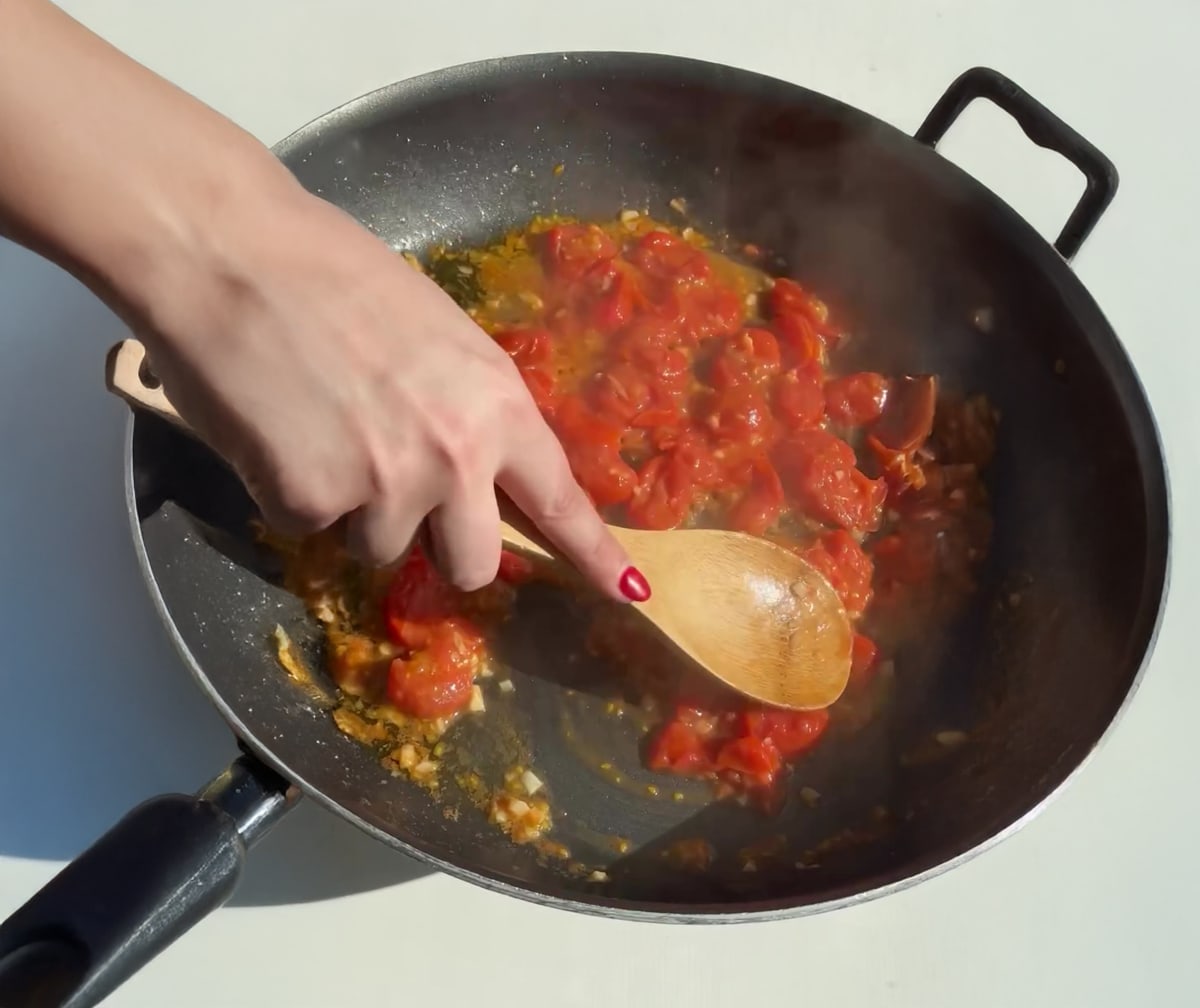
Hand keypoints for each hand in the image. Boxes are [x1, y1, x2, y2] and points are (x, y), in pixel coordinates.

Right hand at [135, 184, 642, 599]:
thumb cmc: (332, 274)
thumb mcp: (438, 336)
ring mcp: (385, 485)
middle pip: (474, 564)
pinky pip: (307, 526)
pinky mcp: (310, 501)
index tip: (629, 592)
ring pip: (380, 549)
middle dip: (439, 542)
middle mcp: (455, 457)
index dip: (593, 554)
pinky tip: (275, 429)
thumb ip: (469, 410)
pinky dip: (289, 491)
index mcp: (498, 405)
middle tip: (397, 491)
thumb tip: (474, 470)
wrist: (230, 251)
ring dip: (353, 511)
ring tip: (319, 429)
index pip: (559, 500)